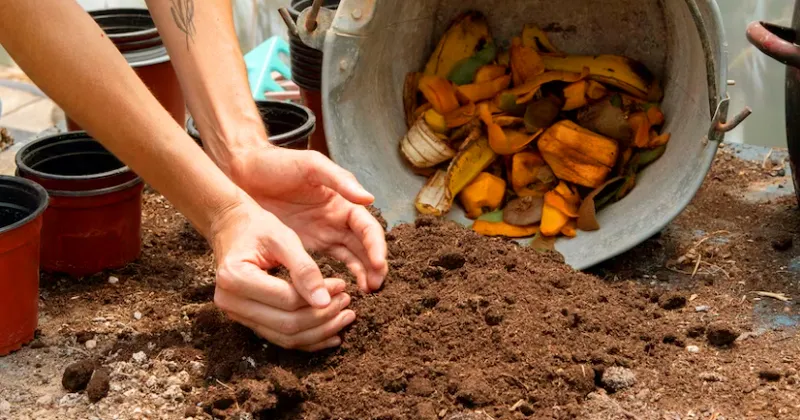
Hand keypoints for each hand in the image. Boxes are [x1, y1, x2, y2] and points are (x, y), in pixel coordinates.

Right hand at [210, 196, 356, 350]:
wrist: (231, 228)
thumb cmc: (257, 228)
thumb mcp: (282, 238)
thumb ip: (304, 268)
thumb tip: (325, 302)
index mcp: (235, 277)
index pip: (287, 299)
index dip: (320, 297)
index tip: (343, 285)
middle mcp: (230, 302)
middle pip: (286, 324)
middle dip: (323, 318)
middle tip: (348, 303)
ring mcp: (236, 314)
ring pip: (285, 337)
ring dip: (319, 332)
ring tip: (345, 318)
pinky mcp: (247, 320)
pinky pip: (280, 337)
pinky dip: (307, 339)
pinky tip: (331, 335)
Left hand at [229, 147, 387, 292]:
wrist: (244, 172)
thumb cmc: (278, 164)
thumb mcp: (311, 165)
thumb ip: (340, 180)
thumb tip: (369, 198)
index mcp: (343, 202)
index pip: (367, 228)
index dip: (376, 245)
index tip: (379, 264)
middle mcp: (338, 220)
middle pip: (364, 247)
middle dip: (374, 266)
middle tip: (376, 286)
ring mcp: (323, 234)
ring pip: (352, 258)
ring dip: (362, 274)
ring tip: (366, 292)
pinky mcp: (306, 246)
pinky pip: (329, 264)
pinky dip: (339, 277)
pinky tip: (342, 291)